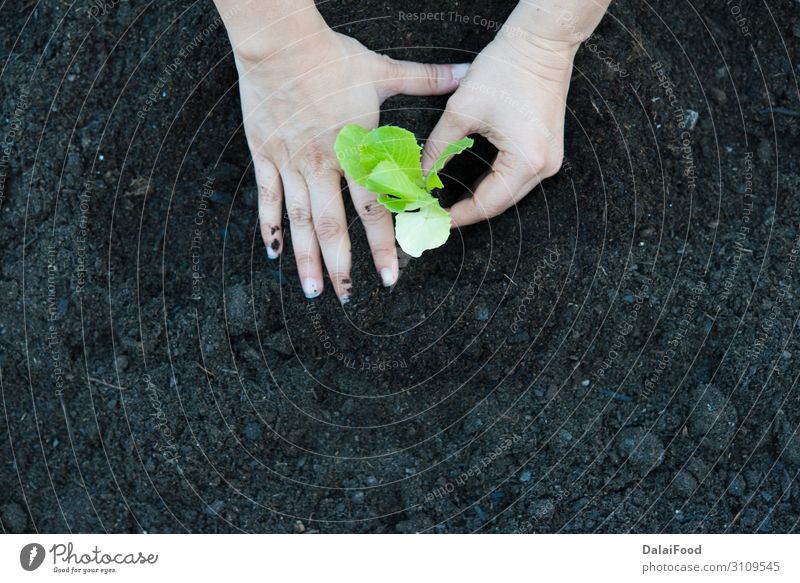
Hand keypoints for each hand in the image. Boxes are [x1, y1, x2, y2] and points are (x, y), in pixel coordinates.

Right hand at [236, 29, 466, 300]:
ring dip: (307, 258)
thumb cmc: (333, 57)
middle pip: (335, 225)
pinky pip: (267, 198)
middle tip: (351, 298)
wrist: (280, 42)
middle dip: (343, 265)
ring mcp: (291, 162)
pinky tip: (276, 254)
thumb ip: (426, 78)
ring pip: (300, 220)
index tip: (392, 276)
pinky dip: (271, 227)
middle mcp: (323, 164)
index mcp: (355, 150)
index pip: (374, 208)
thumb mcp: (382, 70)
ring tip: (313, 291)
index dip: (384, 244)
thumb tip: (464, 71)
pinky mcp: (266, 155)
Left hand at [422, 31, 577, 226]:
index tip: (436, 219)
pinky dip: (495, 184)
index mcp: (525, 160)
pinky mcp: (547, 150)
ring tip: (452, 203)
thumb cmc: (505, 69)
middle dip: (469, 211)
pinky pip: (518, 178)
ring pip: (510, 193)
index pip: (488, 204)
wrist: (540, 43)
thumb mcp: (460, 111)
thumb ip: (438, 148)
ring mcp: (549, 159)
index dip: (460, 216)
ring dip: (482, 198)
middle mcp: (543, 166)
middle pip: (501, 203)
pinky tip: (473, 186)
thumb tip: (422, 175)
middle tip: (439, 214)